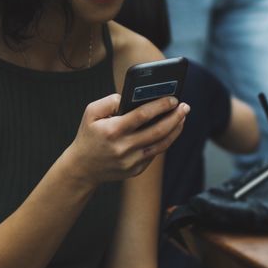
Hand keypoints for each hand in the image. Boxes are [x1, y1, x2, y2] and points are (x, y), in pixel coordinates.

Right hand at [65, 94, 187, 185]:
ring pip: (161, 144)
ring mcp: (131, 161)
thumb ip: (109, 101)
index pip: (142, 115)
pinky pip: (154, 153)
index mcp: (112, 131)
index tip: (173, 98)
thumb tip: (130, 97)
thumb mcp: (90, 113)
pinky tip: (170, 130)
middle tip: (185, 106)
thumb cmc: (88, 135)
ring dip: (175, 130)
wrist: (83, 168)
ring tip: (182, 117)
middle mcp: (123, 148)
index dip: (160, 106)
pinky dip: (165, 141)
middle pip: (157, 131)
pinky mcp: (136, 170)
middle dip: (175, 117)